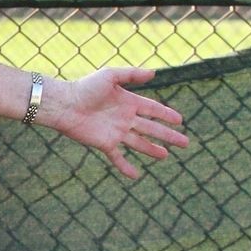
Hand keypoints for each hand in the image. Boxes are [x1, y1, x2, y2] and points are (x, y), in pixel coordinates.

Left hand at [46, 67, 188, 180]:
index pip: (153, 109)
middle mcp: (125, 118)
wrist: (65, 104)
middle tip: (185, 142)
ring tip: (165, 156)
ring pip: (139, 143)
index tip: (180, 121)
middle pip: (151, 128)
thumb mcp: (110, 76)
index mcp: (128, 102)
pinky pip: (117, 157)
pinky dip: (126, 167)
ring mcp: (116, 132)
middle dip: (168, 135)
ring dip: (152, 150)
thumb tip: (154, 73)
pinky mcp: (105, 143)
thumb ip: (131, 74)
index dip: (166, 115)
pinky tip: (135, 176)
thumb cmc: (85, 87)